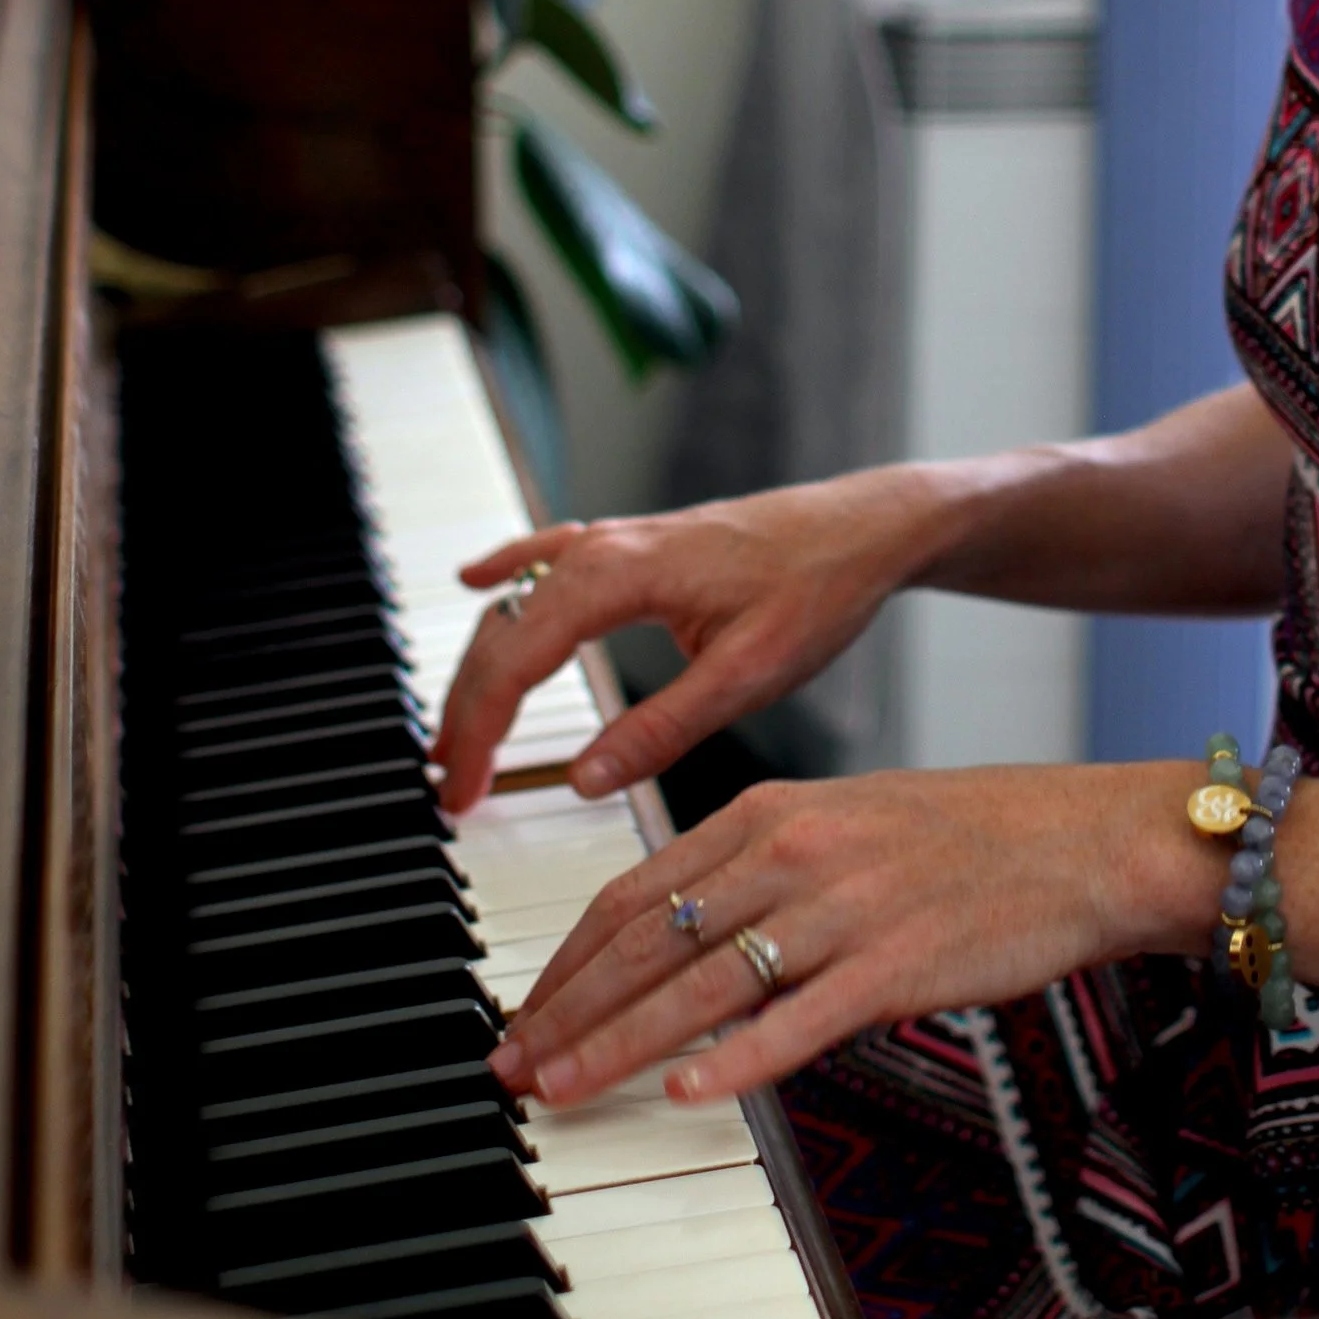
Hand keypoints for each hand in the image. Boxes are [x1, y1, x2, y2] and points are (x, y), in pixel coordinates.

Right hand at [432, 468, 954, 812]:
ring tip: (454, 729)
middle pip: (501, 633)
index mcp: (620, 576)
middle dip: (466, 710)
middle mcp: (605, 548)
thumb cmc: (819, 587)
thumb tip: (585, 780)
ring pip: (519, 602)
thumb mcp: (746, 677)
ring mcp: (618, 540)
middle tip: (450, 785)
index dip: (478, 730)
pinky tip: (475, 579)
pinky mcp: (639, 545)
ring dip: (481, 664)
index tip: (460, 790)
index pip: (515, 659)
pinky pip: (549, 558)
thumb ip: (662, 730)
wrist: (867, 527)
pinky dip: (506, 576)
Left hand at [487, 759, 1218, 1109]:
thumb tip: (689, 942)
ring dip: (617, 1045)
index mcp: (772, 812)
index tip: (524, 1011)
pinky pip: (798, 1020)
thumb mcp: (849, 825)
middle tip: (510, 1066)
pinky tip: (687, 1093)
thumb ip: (764, 873)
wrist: (1084, 840)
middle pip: (648, 941)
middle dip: (565, 1011)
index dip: (568, 961)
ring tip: (561, 1091)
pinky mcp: (896, 964)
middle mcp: (794, 852)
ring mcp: (843, 908)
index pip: (637, 892)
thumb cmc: (973, 838)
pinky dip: (737, 1061)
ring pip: (702, 985)